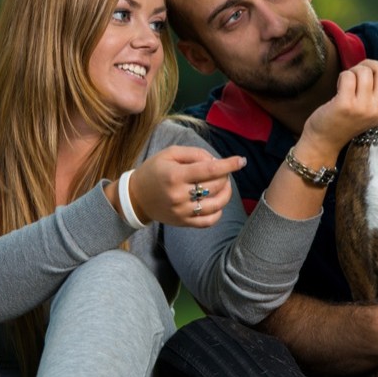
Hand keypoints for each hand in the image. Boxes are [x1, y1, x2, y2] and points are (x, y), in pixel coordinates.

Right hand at [128, 146, 245, 228]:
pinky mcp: (183, 223)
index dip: (229, 164)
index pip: (210, 169)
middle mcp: (179, 195)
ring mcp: (182, 211)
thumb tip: (216, 160)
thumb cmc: (154, 170)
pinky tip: (216, 202)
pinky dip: (218, 211)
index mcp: (175, 175)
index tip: (241, 161)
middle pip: (215, 186)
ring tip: (223, 184)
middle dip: (225, 176)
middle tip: (222, 170)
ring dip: (226, 193)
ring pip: (216, 204)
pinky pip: (209, 221)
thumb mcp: (169, 154)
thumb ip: (194, 153)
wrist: (136, 197)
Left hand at [303, 47, 377, 154]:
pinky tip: (339, 87)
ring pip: (365, 72)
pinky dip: (343, 76)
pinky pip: (348, 76)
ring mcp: (363, 108)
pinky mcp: (346, 105)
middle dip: (369, 64)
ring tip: (347, 82)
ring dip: (353, 70)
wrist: (324, 141)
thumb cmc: (345, 119)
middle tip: (357, 72)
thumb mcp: (370, 108)